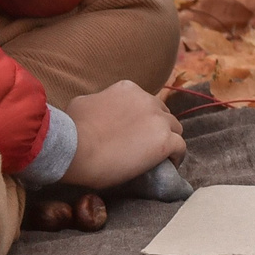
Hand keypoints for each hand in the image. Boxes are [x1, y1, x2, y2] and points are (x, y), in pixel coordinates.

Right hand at [62, 81, 184, 189]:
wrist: (76, 149)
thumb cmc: (73, 129)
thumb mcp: (82, 103)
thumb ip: (97, 101)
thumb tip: (97, 108)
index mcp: (128, 89)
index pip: (145, 101)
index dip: (142, 118)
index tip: (135, 131)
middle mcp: (147, 100)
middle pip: (163, 114)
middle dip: (157, 128)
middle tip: (146, 146)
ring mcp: (158, 120)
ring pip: (175, 129)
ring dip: (169, 141)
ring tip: (159, 157)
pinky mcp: (164, 141)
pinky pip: (181, 148)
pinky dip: (176, 157)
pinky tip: (168, 166)